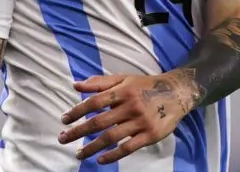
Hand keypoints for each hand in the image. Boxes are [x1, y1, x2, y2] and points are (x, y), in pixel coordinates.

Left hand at [57, 72, 197, 164]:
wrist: (176, 93)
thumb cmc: (145, 86)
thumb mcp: (124, 79)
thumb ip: (99, 83)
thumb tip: (76, 85)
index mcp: (122, 91)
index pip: (94, 102)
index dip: (77, 111)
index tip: (64, 120)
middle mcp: (130, 106)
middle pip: (99, 122)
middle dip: (78, 131)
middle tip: (63, 139)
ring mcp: (141, 122)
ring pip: (111, 137)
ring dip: (92, 147)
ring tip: (79, 153)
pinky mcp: (150, 135)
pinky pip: (128, 148)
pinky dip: (113, 155)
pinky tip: (100, 159)